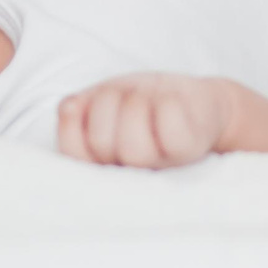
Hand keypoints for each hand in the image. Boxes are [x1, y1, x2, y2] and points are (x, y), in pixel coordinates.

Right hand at [57, 73, 234, 167]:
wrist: (197, 103)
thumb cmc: (146, 103)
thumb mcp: (106, 100)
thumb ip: (81, 107)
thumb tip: (69, 107)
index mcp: (102, 162)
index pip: (70, 152)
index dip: (72, 122)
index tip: (88, 104)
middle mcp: (129, 170)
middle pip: (101, 141)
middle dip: (108, 103)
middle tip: (125, 97)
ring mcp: (159, 163)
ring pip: (132, 138)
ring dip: (136, 102)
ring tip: (146, 98)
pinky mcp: (187, 149)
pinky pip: (168, 123)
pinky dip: (166, 103)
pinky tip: (169, 101)